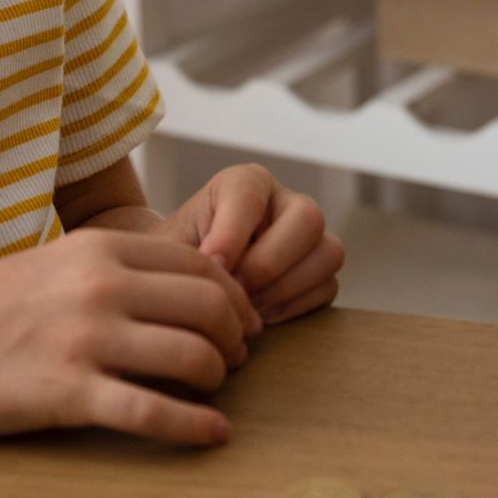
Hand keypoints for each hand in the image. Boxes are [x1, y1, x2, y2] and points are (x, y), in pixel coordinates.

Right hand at [0, 229, 260, 445]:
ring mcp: (86, 339)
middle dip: (235, 338)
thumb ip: (112, 269)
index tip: (238, 323)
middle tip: (234, 361)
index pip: (200, 265)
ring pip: (193, 357)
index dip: (232, 298)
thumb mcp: (53, 265)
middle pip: (210, 307)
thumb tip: (180, 290)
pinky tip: (213, 435)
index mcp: (99, 248)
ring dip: (217, 380)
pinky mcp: (69, 392)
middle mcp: (100, 285)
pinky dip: (194, 428)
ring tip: (213, 395)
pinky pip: (153, 412)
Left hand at [154, 163, 344, 324]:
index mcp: (245, 183)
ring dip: (285, 288)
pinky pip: (328, 287)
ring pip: (328, 253)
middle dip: (269, 262)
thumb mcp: (168, 249)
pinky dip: (296, 306)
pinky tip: (261, 315)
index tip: (211, 267)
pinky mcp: (318, 270)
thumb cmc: (175, 260)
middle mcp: (285, 202)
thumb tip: (223, 277)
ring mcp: (308, 237)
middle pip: (308, 217)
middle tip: (235, 290)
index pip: (250, 195)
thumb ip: (187, 257)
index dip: (232, 234)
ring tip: (246, 307)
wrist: (184, 279)